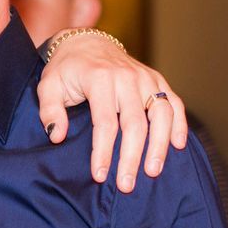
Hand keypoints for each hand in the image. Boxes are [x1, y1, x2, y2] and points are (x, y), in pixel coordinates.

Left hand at [37, 30, 187, 192]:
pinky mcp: (157, 79)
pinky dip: (179, 123)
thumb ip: (50, 110)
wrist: (86, 43)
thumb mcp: (48, 86)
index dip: (103, 152)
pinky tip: (178, 146)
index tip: (100, 175)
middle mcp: (126, 77)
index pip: (105, 122)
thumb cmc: (66, 70)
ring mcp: (145, 77)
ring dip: (159, 145)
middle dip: (132, 157)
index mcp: (99, 79)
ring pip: (161, 114)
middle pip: (135, 123)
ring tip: (153, 171)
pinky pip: (174, 102)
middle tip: (128, 185)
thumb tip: (57, 136)